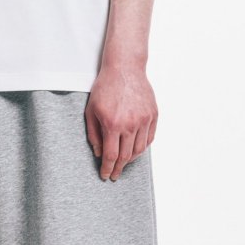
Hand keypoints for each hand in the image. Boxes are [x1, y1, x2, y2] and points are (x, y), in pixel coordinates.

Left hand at [85, 63, 157, 180]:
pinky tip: (135, 150)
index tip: (105, 175)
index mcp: (112, 124)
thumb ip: (93, 134)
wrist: (124, 68)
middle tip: (114, 174)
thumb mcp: (91, 110)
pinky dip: (142, 147)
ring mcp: (144, 120)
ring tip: (124, 163)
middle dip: (118, 168)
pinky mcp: (153, 115)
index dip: (107, 168)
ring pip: (139, 150)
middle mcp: (130, 124)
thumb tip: (98, 154)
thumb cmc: (105, 88)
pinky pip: (149, 138)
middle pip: (126, 156)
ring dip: (131, 160)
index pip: (111, 156)